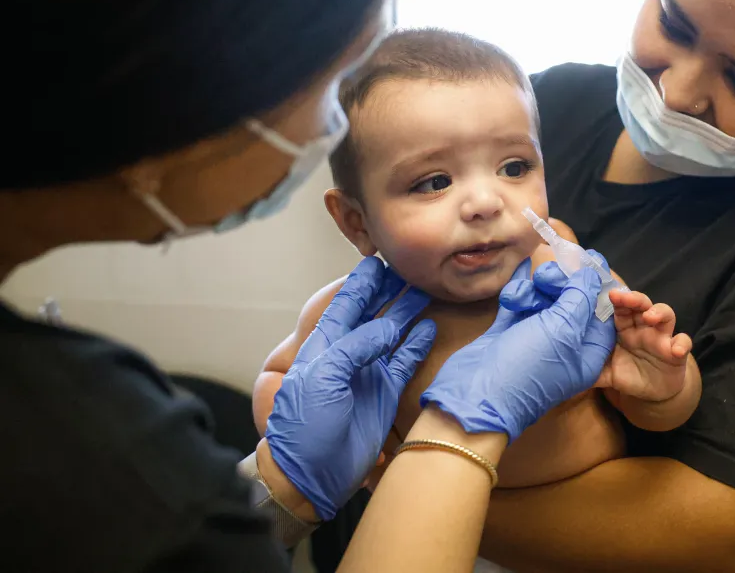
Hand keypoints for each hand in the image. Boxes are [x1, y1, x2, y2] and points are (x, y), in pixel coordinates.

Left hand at [265, 256, 435, 519]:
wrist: (310, 473)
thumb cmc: (305, 425)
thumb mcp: (322, 377)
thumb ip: (354, 347)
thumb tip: (387, 326)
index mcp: (324, 346)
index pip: (344, 305)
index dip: (360, 283)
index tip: (378, 261)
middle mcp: (347, 355)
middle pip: (371, 314)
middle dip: (388, 291)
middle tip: (409, 270)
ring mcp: (368, 373)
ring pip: (392, 334)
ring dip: (407, 313)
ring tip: (425, 292)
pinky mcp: (386, 393)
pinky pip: (405, 361)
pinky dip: (417, 344)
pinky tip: (429, 327)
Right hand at [421, 259, 614, 440]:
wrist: (475, 397)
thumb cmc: (527, 366)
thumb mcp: (562, 330)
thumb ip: (580, 298)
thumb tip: (591, 274)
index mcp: (587, 352)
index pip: (602, 312)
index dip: (597, 285)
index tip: (590, 257)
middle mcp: (564, 345)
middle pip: (571, 301)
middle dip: (561, 284)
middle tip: (548, 277)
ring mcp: (535, 339)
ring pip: (544, 300)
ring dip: (534, 290)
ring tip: (521, 296)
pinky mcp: (510, 333)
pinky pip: (520, 303)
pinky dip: (518, 291)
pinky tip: (515, 279)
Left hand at [596, 290, 691, 400]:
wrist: (652, 393)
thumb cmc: (628, 374)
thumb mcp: (606, 373)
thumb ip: (590, 369)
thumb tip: (566, 371)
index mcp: (625, 329)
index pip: (620, 309)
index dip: (615, 301)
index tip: (606, 295)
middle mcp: (644, 328)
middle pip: (641, 304)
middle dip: (633, 299)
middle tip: (622, 297)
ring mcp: (661, 338)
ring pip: (665, 315)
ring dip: (658, 312)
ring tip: (649, 317)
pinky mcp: (676, 352)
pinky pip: (684, 343)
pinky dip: (682, 344)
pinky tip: (675, 350)